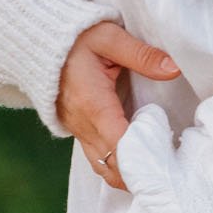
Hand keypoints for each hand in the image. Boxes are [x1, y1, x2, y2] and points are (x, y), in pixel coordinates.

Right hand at [57, 20, 179, 191]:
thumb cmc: (75, 37)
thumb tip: (173, 69)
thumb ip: (141, 54)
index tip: (166, 163)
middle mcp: (84, 124)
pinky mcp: (77, 130)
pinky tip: (135, 161)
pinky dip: (115, 166)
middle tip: (169, 175)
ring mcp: (78, 130)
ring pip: (103, 167)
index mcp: (94, 104)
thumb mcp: (109, 37)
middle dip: (139, 175)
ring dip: (126, 175)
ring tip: (154, 172)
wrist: (39, 42)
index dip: (142, 160)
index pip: (120, 147)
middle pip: (113, 167)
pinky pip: (96, 158)